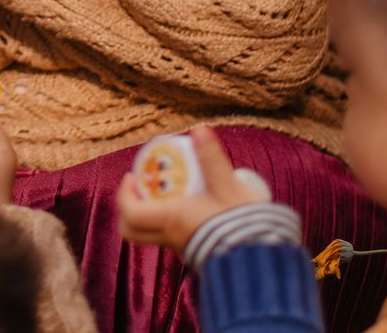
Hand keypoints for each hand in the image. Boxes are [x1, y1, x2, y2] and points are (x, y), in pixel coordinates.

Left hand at [115, 126, 268, 256]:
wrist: (263, 258)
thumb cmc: (244, 223)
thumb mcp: (228, 185)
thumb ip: (212, 158)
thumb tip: (200, 129)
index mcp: (171, 220)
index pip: (130, 212)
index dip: (124, 194)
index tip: (132, 177)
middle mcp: (170, 237)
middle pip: (132, 229)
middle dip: (130, 206)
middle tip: (141, 187)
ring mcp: (181, 248)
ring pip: (149, 236)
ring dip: (148, 215)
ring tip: (164, 195)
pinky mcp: (194, 254)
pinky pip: (168, 239)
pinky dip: (165, 224)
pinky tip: (185, 208)